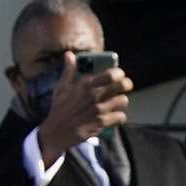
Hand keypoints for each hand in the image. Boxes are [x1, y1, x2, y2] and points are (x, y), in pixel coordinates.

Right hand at [35, 53, 130, 167]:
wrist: (59, 130)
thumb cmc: (60, 107)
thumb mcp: (61, 87)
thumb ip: (69, 71)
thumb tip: (69, 55)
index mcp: (85, 85)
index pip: (109, 75)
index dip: (119, 73)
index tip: (120, 74)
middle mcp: (94, 95)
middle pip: (122, 85)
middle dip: (126, 84)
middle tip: (125, 86)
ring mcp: (100, 109)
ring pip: (123, 101)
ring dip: (122, 101)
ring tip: (117, 101)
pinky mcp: (103, 122)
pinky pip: (121, 117)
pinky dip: (120, 116)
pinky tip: (115, 115)